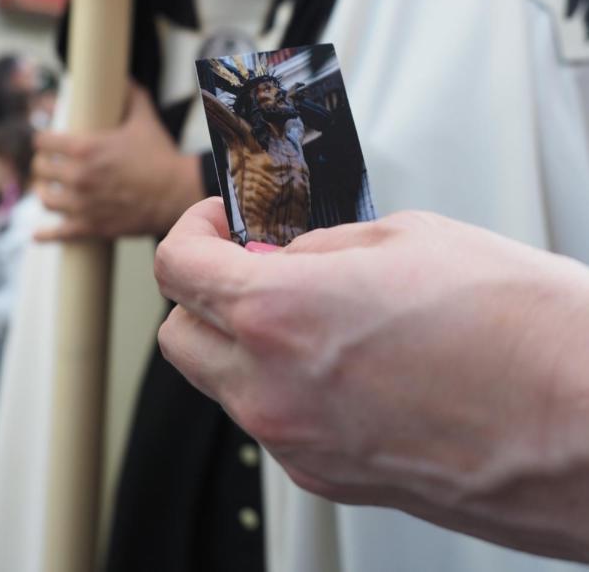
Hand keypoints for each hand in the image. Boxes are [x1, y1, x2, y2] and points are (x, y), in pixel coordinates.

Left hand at [33, 84, 203, 239]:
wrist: (177, 192)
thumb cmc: (160, 156)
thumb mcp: (144, 120)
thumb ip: (131, 95)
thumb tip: (124, 78)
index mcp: (85, 149)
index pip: (42, 142)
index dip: (42, 140)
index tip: (45, 143)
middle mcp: (78, 176)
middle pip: (40, 170)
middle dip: (43, 166)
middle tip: (49, 166)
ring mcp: (82, 204)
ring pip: (44, 199)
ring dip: (45, 192)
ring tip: (49, 190)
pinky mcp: (91, 226)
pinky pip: (58, 233)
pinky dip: (46, 234)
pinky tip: (38, 234)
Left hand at [156, 200, 588, 562]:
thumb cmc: (523, 330)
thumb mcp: (409, 239)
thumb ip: (324, 246)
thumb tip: (290, 253)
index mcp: (282, 313)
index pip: (178, 267)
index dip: (190, 230)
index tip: (219, 221)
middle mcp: (276, 390)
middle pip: (182, 335)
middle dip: (204, 292)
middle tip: (253, 263)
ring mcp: (303, 445)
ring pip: (224, 385)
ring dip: (243, 341)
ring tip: (308, 308)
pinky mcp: (336, 479)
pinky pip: (276, 423)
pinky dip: (285, 385)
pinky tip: (343, 358)